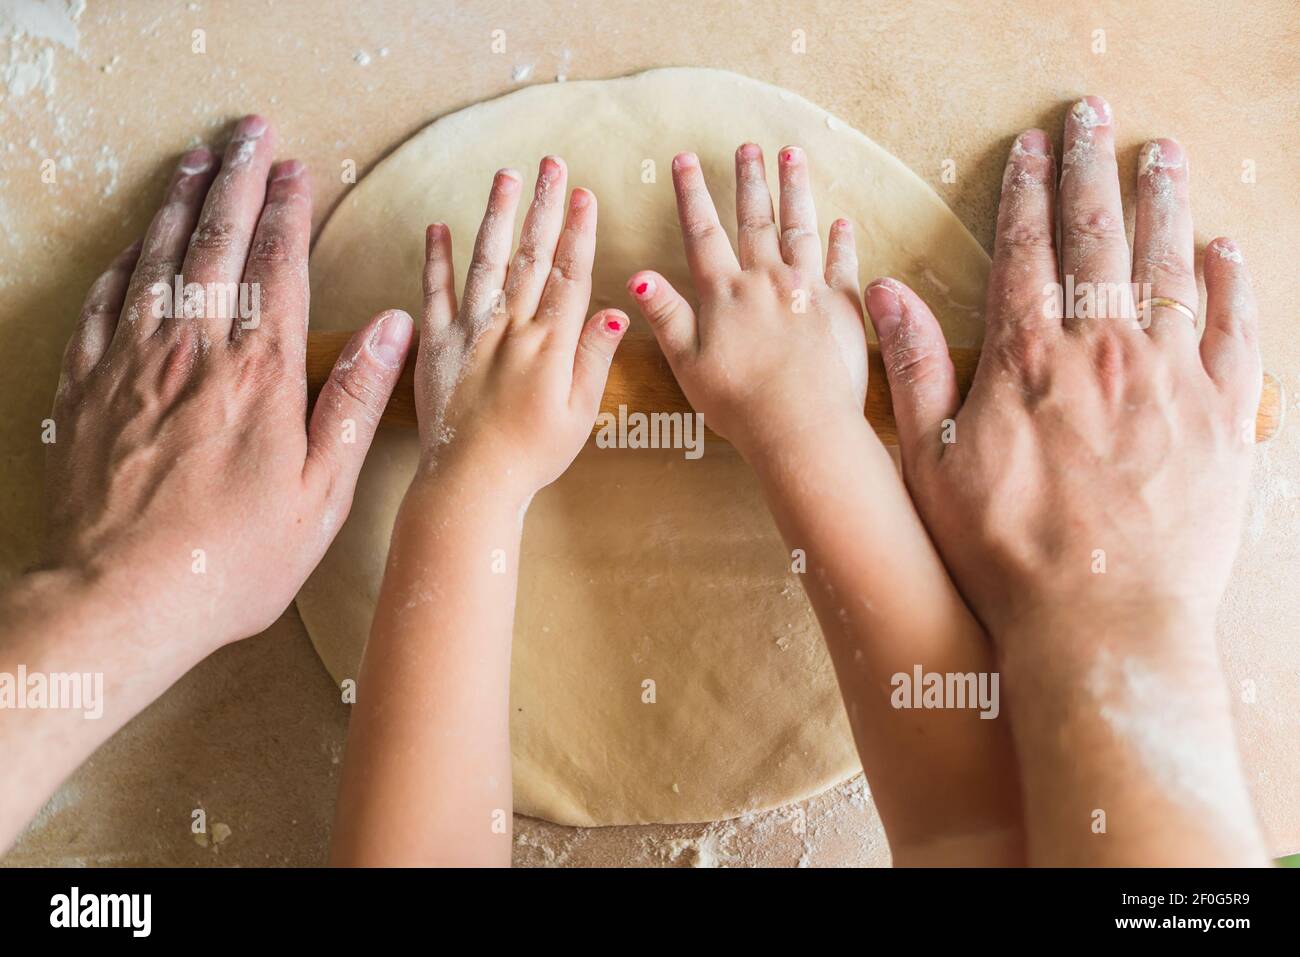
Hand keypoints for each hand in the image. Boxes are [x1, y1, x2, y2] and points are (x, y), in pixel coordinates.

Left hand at [44, 115, 412, 652]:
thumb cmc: (232, 557)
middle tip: (248, 132)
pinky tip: (137, 243)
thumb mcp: (321, 492)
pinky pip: (105, 300)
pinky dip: (125, 260)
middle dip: (236, 178)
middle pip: (216, 240)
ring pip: (158, 257)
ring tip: (197, 160)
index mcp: (261, 372)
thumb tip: (391, 327)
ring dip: (181, 202)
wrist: (120, 596)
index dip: (287, 209)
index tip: (295, 169)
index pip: (277, 265)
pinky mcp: (87, 386)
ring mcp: (133, 361)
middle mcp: (195, 349)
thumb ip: (354, 400)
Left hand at [414, 158, 627, 498]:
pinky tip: (438, 227)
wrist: (470, 482)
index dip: (579, 231)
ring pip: (485, 261)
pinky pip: (433, 293)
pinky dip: (435, 259)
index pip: (570, 274)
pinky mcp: (436, 346)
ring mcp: (470, 333)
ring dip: (496, 215)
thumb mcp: (580, 413)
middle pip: (531, 256)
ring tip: (505, 176)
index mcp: (550, 344)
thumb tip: (615, 307)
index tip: (584, 193)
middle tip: (552, 163)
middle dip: (544, 206)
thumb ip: (595, 357)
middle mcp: (510, 328)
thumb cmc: (532, 456)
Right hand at [627, 145, 867, 454]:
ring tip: (793, 156)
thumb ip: (666, 315)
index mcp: (725, 293)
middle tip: (747, 145)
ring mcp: (807, 290)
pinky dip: (842, 240)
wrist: (801, 425)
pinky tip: (842, 221)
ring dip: (795, 190)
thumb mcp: (687, 363)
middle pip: (755, 219)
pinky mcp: (842, 307)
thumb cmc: (739, 404)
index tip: (684, 159)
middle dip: (749, 179)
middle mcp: (766, 280)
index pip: (702, 233)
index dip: (691, 193)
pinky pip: (842, 264)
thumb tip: (637, 275)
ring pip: (800, 228)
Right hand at [864, 99, 1259, 651]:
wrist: (1102, 621)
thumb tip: (888, 293)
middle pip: (1098, 238)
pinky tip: (1222, 249)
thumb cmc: (1006, 551)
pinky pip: (1234, 330)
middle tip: (1092, 116)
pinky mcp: (1222, 416)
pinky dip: (1230, 283)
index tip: (1031, 147)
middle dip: (1091, 169)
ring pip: (1169, 265)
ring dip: (1161, 202)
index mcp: (1029, 360)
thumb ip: (915, 371)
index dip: (1027, 192)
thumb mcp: (930, 466)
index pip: (1027, 252)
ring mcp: (1172, 379)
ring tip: (1158, 153)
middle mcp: (1105, 351)